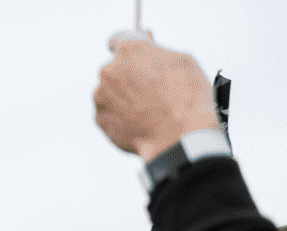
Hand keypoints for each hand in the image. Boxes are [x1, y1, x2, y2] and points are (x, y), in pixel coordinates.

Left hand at [96, 33, 218, 160]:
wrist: (179, 135)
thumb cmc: (186, 98)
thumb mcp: (182, 61)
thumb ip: (156, 51)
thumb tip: (146, 46)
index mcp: (130, 51)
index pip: (118, 40)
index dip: (128, 50)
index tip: (133, 57)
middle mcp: (109, 71)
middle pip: (115, 69)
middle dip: (128, 77)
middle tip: (150, 90)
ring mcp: (101, 96)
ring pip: (109, 92)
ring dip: (122, 97)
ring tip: (147, 109)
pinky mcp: (100, 119)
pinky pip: (108, 113)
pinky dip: (120, 116)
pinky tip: (139, 121)